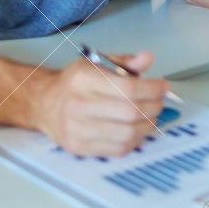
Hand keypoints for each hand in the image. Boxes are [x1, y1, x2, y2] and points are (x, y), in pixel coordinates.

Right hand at [35, 51, 169, 156]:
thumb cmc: (75, 83)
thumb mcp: (97, 63)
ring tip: (151, 117)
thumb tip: (147, 59)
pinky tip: (136, 129)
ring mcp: (77, 130)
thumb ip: (124, 62)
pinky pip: (117, 149)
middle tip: (160, 102)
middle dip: (154, 107)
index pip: (128, 88)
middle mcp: (78, 105)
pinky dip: (134, 140)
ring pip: (126, 134)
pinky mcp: (79, 148)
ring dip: (147, 126)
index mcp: (83, 80)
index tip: (163, 87)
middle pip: (130, 112)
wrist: (45, 104)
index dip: (152, 89)